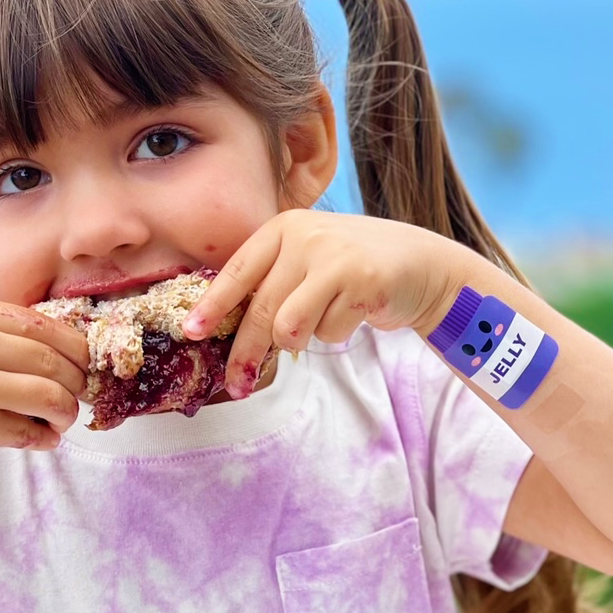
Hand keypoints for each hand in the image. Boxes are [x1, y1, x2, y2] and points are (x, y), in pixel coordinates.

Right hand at [0, 297, 89, 483]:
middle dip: (76, 385)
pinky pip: (28, 432)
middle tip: (77, 399)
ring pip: (50, 396)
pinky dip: (45, 439)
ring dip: (66, 413)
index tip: (84, 367)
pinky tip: (43, 440)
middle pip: (54, 362)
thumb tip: (65, 354)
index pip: (46, 326)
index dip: (76, 351)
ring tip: (62, 422)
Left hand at [181, 210, 450, 397]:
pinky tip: (355, 311)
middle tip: (236, 385)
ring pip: (291, 327)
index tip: (192, 331)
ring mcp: (335, 257)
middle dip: (246, 353)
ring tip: (324, 320)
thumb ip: (273, 281)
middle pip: (261, 310)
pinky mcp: (362, 281)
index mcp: (284, 227)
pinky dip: (338, 333)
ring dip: (302, 340)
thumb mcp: (308, 259)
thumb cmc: (353, 268)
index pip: (238, 271)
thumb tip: (226, 328)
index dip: (213, 305)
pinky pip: (329, 332)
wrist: (420, 264)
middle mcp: (305, 236)